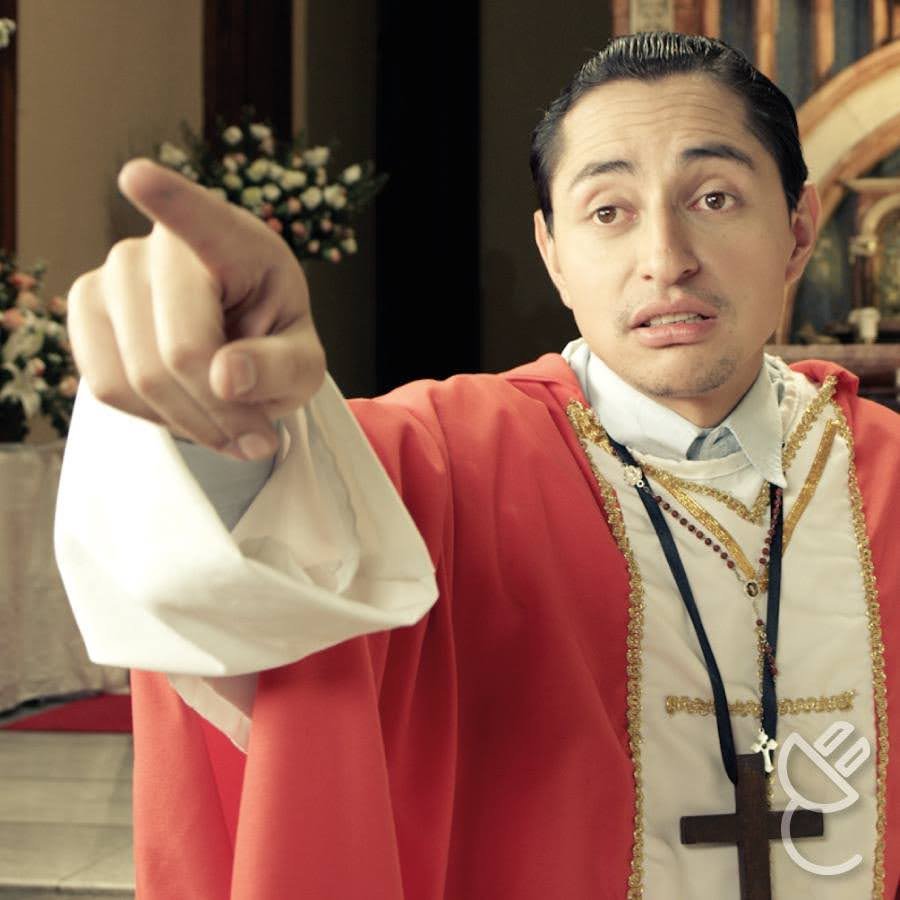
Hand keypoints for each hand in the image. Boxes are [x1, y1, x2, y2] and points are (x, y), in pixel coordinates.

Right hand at [67, 158, 325, 459]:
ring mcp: (113, 272)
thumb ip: (280, 369)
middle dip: (222, 412)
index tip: (138, 177)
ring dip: (192, 424)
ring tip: (229, 426)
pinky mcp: (84, 308)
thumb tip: (224, 377)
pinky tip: (186, 408)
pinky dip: (154, 418)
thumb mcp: (304, 365)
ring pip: (139, 378)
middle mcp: (162, 246)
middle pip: (181, 351)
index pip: (203, 220)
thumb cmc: (273, 344)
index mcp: (236, 242)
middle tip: (258, 437)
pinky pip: (108, 387)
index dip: (171, 201)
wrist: (235, 350)